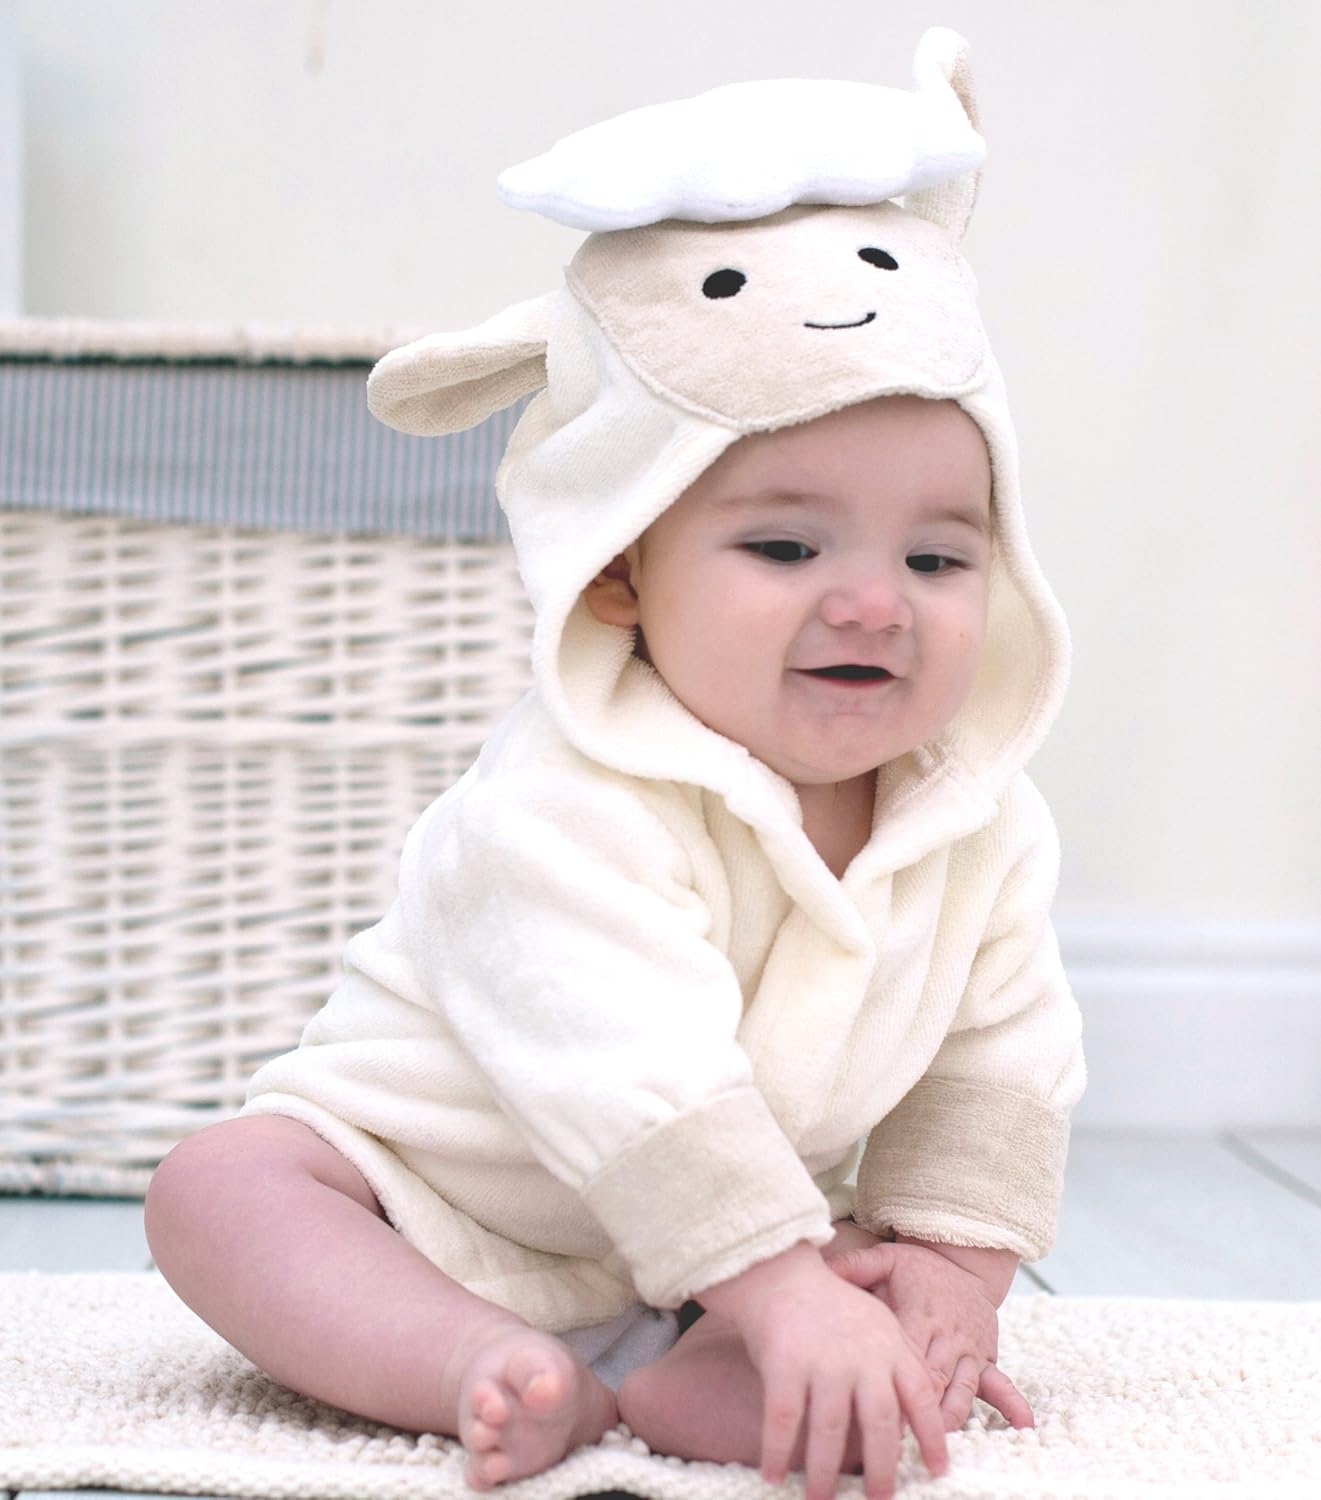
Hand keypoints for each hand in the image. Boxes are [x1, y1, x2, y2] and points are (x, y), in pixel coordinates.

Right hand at [700, 1243, 946, 1499]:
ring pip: (829, 1431)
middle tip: (879, 1499)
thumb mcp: (880, 1321)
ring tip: (820, 1499)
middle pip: (879, 1424)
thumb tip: (926, 1407)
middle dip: (881, 1470)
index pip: (921, 1398)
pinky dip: (777, 1452)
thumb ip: (905, 1360)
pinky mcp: (784, 1363)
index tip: (936, 1470)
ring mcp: (822, 1361)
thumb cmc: (832, 1303)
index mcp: (889, 1347)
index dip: (932, 1437)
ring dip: (823, 1474)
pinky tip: (772, 1475)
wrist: (779, 1272)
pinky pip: (782, 1420)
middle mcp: (861, 1356)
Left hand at [828, 1241, 1033, 1433]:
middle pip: (931, 1379)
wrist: (963, 1262)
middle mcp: (946, 1335)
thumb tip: (823, 1271)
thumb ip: (854, 1267)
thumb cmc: (917, 1268)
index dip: (890, 1380)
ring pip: (960, 1390)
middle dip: (916, 1409)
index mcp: (918, 1313)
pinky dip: (1011, 1405)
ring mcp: (969, 1349)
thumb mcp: (885, 1258)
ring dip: (949, 1417)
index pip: (904, 1352)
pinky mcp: (986, 1358)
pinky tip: (1022, 1427)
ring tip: (936, 1444)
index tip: (873, 1407)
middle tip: (895, 1440)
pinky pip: (1001, 1384)